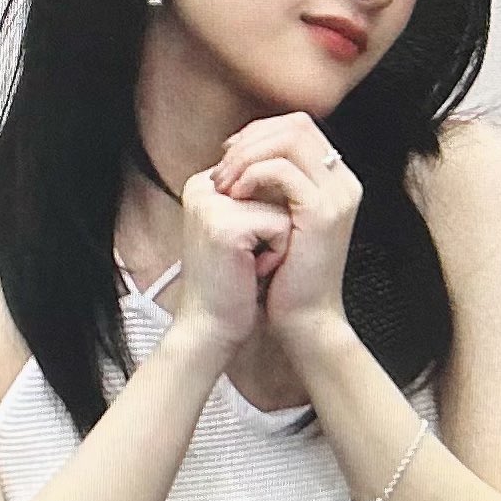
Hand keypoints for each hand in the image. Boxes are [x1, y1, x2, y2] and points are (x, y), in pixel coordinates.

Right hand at [173, 167, 293, 357]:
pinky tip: (252, 272)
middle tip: (250, 258)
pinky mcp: (226, 225)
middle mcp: (203, 186)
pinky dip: (278, 253)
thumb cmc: (232, 283)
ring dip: (279, 239)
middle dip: (276, 225)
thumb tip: (297, 171)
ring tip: (251, 263)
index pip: (265, 173)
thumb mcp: (244, 228)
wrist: (211, 329)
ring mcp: (212, 203)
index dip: (272, 213)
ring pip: (282, 204)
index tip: (250, 247)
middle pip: (276, 186)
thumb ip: (259, 194)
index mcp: (205, 183)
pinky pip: (283, 226)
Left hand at [210, 111, 358, 342]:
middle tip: (222, 166)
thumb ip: (270, 182)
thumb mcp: (277, 217)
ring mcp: (337, 195)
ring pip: (290, 140)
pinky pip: (283, 171)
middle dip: (251, 139)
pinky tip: (235, 196)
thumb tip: (237, 149)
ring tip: (224, 182)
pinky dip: (252, 175)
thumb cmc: (284, 273)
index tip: (228, 154)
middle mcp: (343, 181)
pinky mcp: (323, 213)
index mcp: (335, 179)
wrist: (304, 319)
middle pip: (297, 124)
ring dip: (248, 155)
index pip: (298, 125)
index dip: (260, 132)